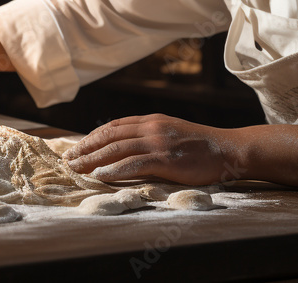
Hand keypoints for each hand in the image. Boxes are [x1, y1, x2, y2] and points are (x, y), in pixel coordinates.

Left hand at [63, 114, 240, 184]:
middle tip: (68, 159)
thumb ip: (151, 135)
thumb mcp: (172, 132)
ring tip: (76, 169)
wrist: (228, 149)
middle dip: (86, 147)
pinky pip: (133, 164)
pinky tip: (99, 177)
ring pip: (116, 149)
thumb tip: (127, 146)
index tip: (77, 147)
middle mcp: (152, 128)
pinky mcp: (166, 160)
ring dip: (93, 160)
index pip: (114, 125)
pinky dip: (114, 170)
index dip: (92, 136)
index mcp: (152, 120)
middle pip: (110, 135)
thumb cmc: (202, 146)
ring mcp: (158, 143)